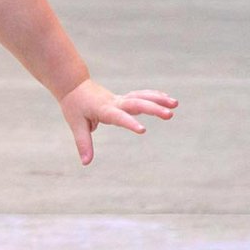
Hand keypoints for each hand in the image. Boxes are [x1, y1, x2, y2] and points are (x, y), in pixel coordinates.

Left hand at [59, 79, 177, 165]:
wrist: (74, 86)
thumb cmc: (75, 107)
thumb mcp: (76, 125)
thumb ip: (83, 143)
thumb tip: (86, 163)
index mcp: (103, 109)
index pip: (118, 116)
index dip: (129, 122)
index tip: (143, 130)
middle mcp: (114, 102)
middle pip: (136, 103)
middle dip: (153, 109)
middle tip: (170, 114)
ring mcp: (120, 99)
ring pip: (141, 97)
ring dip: (158, 99)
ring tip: (175, 104)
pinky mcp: (124, 98)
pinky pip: (141, 96)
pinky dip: (154, 96)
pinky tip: (168, 99)